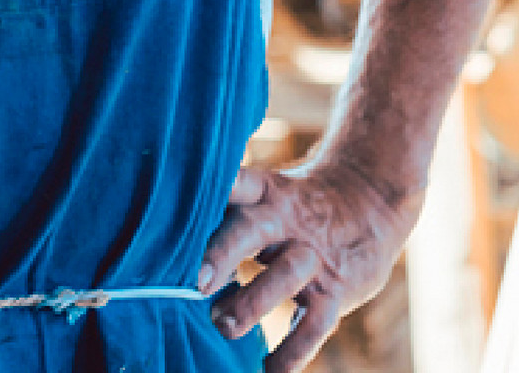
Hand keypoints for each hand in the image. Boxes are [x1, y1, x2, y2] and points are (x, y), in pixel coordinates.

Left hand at [197, 157, 420, 371]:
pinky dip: (294, 351)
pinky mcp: (335, 290)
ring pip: (285, 275)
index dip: (210, 191)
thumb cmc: (293, 204)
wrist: (368, 203)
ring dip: (253, 302)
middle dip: (222, 254)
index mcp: (262, 191)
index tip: (178, 207)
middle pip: (251, 228)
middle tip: (196, 283)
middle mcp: (285, 219)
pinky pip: (316, 323)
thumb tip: (167, 233)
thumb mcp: (264, 193)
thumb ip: (226, 209)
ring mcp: (312, 255)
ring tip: (223, 327)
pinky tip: (271, 372)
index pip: (234, 182)